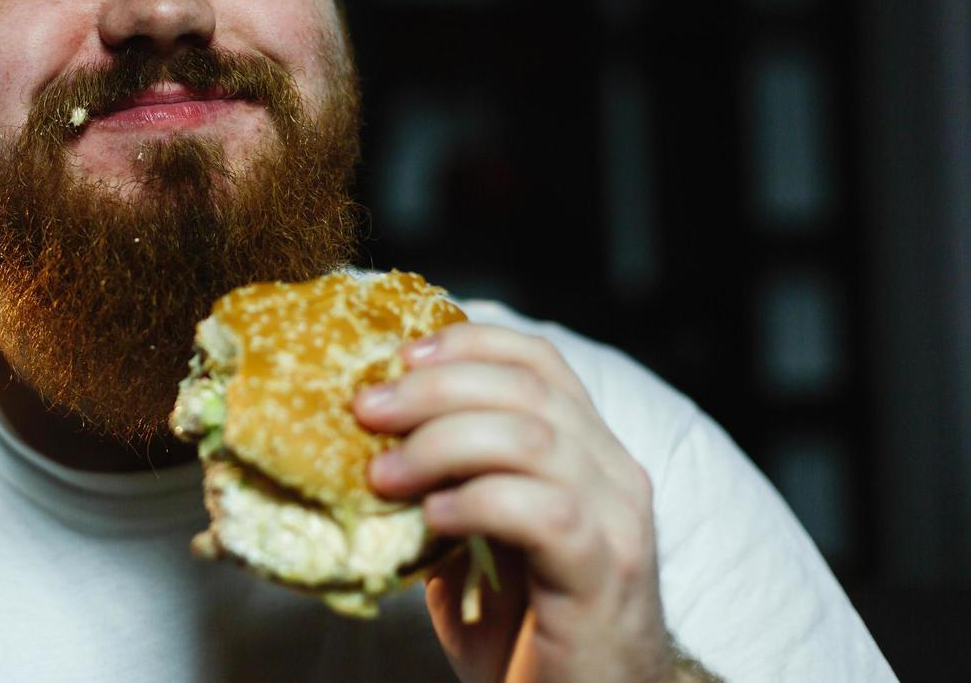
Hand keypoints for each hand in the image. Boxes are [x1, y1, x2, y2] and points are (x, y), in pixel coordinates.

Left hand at [353, 324, 670, 682]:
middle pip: (526, 387)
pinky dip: (478, 501)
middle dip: (435, 387)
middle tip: (367, 410)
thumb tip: (372, 443)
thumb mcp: (481, 547)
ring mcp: (617, 521)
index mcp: (587, 453)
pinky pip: (543, 511)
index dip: (467, 344)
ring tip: (384, 473)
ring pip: (533, 438)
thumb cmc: (527, 640)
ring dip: (442, 442)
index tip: (399, 356)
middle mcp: (614, 473)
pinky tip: (434, 518)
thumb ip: (451, 488)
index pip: (538, 360)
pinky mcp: (605, 572)